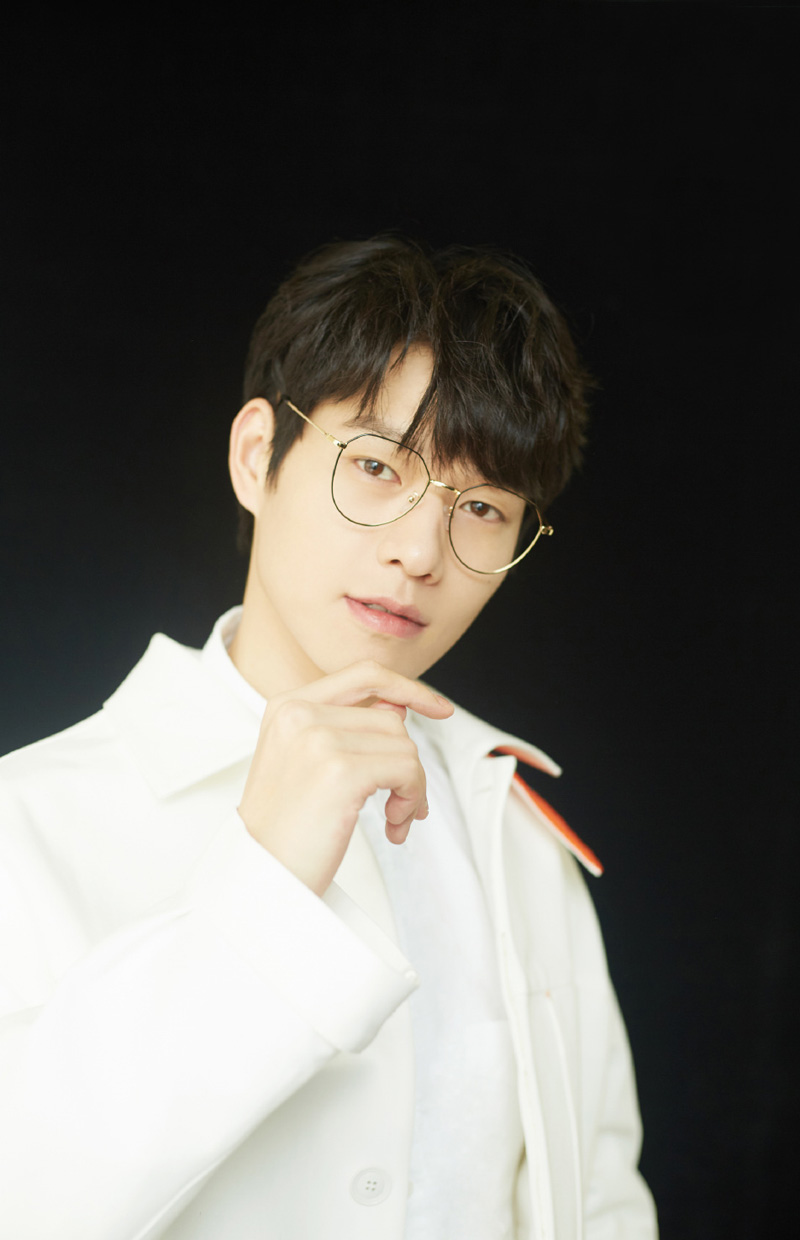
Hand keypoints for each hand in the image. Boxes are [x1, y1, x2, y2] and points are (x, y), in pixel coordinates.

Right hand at [238, 660, 453, 895]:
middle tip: (400, 805)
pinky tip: (394, 826)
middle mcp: (299, 713)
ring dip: (412, 788)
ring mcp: (317, 739)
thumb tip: (399, 708)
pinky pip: (407, 770)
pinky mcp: (339, 771)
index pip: (364, 674)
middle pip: (391, 720)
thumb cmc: (284, 829)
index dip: (407, 687)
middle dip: (407, 763)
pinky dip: (412, 799)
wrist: (259, 876)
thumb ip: (344, 728)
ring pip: (404, 746)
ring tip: (393, 819)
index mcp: (287, 706)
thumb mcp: (302, 762)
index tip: (439, 707)